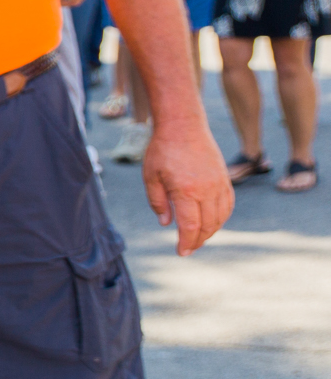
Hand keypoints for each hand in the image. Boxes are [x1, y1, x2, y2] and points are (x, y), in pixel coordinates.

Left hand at [142, 121, 232, 254]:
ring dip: (210, 231)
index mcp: (186, 191)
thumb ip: (158, 203)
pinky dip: (221, 217)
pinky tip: (212, 222)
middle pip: (207, 225)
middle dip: (197, 241)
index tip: (181, 252)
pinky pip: (228, 205)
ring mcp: (219, 184)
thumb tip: (166, 224)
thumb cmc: (162, 150)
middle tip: (187, 249)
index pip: (190, 226)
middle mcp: (207, 190)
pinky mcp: (225, 179)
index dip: (187, 242)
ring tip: (197, 238)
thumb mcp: (151, 177)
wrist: (183, 126)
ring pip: (220, 217)